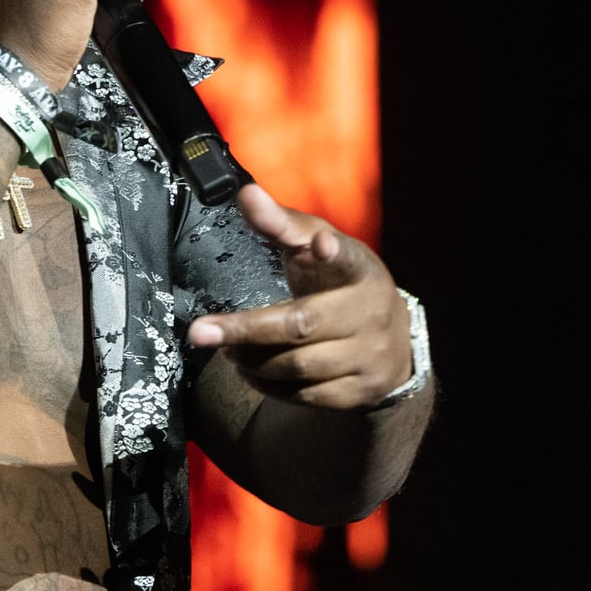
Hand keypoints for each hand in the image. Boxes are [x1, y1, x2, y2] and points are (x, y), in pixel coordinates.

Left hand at [187, 184, 413, 408]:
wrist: (389, 340)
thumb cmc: (337, 282)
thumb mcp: (315, 246)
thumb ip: (280, 223)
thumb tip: (245, 194)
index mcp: (359, 268)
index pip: (345, 258)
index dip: (329, 252)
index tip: (320, 244)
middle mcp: (370, 312)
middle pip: (302, 325)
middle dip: (247, 330)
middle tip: (201, 332)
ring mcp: (369, 356)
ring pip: (298, 367)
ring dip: (253, 360)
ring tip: (227, 349)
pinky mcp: (360, 392)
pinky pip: (304, 396)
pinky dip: (270, 386)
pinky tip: (251, 371)